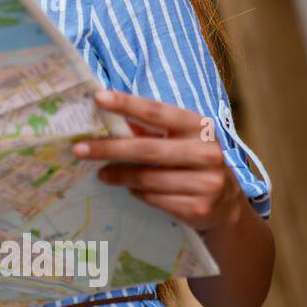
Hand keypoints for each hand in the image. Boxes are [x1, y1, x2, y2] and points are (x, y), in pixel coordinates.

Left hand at [72, 89, 245, 232]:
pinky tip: (131, 189)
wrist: (227, 204)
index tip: (98, 98)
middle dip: (108, 148)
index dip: (127, 104)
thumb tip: (106, 119)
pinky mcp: (199, 207)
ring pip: (146, 178)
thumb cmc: (193, 162)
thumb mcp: (181, 140)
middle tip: (79, 149)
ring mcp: (206, 182)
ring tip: (102, 173)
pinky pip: (153, 198)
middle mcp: (206, 152)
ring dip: (118, 175)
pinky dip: (137, 193)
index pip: (156, 111)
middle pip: (145, 149)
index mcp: (200, 127)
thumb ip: (150, 130)